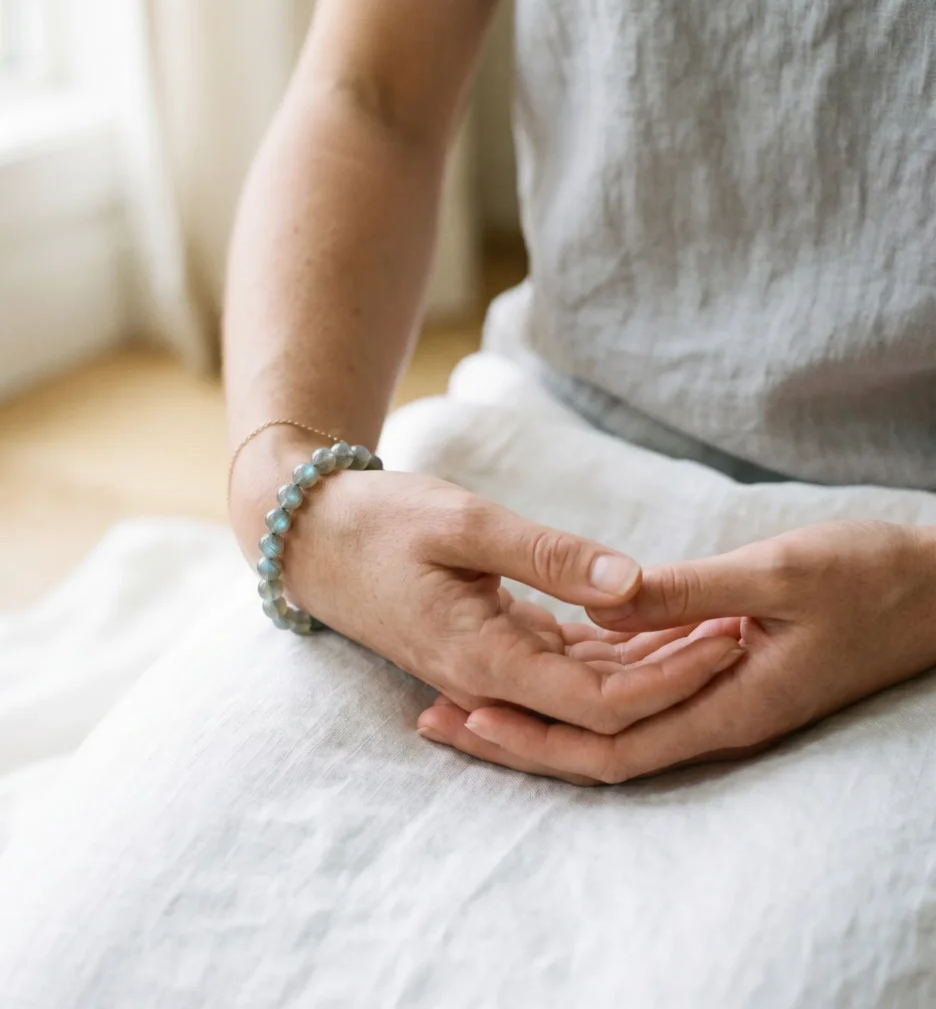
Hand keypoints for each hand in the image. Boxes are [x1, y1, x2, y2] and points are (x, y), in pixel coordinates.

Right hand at [230, 443, 744, 735]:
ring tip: (709, 623)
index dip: (673, 678)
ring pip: (584, 691)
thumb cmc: (377, 522)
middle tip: (739, 627)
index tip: (731, 632)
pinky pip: (559, 665)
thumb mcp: (462, 521)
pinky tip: (649, 622)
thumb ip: (547, 555)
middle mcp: (490, 680)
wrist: (310, 536)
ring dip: (646, 667)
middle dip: (674, 678)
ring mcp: (487, 669)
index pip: (603, 701)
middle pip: (603, 709)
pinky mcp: (487, 647)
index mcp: (486, 658)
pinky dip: (607, 650)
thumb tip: (631, 583)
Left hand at [420, 521, 935, 783]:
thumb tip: (600, 595)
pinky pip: (634, 678)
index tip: (467, 721)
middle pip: (591, 746)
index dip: (535, 742)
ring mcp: (709, 691)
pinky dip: (583, 671)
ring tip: (463, 689)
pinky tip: (539, 647)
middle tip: (437, 719)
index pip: (608, 750)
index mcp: (723, 706)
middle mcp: (707, 712)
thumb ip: (686, 590)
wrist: (933, 589)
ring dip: (539, 706)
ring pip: (606, 715)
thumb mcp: (776, 573)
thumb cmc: (870, 580)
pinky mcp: (713, 663)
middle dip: (516, 737)